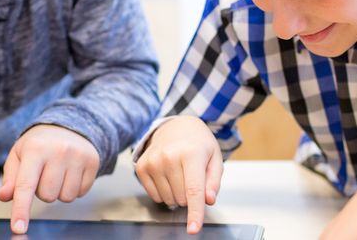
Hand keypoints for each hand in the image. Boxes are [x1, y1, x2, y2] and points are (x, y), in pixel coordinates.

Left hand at [0, 124, 99, 233]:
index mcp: (36, 149)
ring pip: (65, 197)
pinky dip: (73, 188)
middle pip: (47, 196)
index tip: (18, 228)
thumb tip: (5, 196)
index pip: (25, 185)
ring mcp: (78, 156)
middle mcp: (59, 151)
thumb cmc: (39, 145)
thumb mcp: (18, 156)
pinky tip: (70, 173)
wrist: (67, 126)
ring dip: (59, 192)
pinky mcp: (93, 162)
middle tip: (43, 174)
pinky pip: (81, 193)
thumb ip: (10, 178)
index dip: (21, 210)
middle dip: (42, 191)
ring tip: (57, 174)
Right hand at [134, 116, 224, 233]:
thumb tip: (208, 200)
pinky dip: (164, 192)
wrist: (175, 127)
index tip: (193, 229)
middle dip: (190, 196)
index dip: (195, 212)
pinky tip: (167, 176)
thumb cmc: (198, 144)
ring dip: (177, 194)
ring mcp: (153, 161)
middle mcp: (169, 156)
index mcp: (192, 153)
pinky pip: (155, 196)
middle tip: (191, 177)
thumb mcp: (214, 158)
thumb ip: (214, 181)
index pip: (194, 190)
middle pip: (182, 198)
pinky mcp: (141, 167)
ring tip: (180, 174)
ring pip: (168, 200)